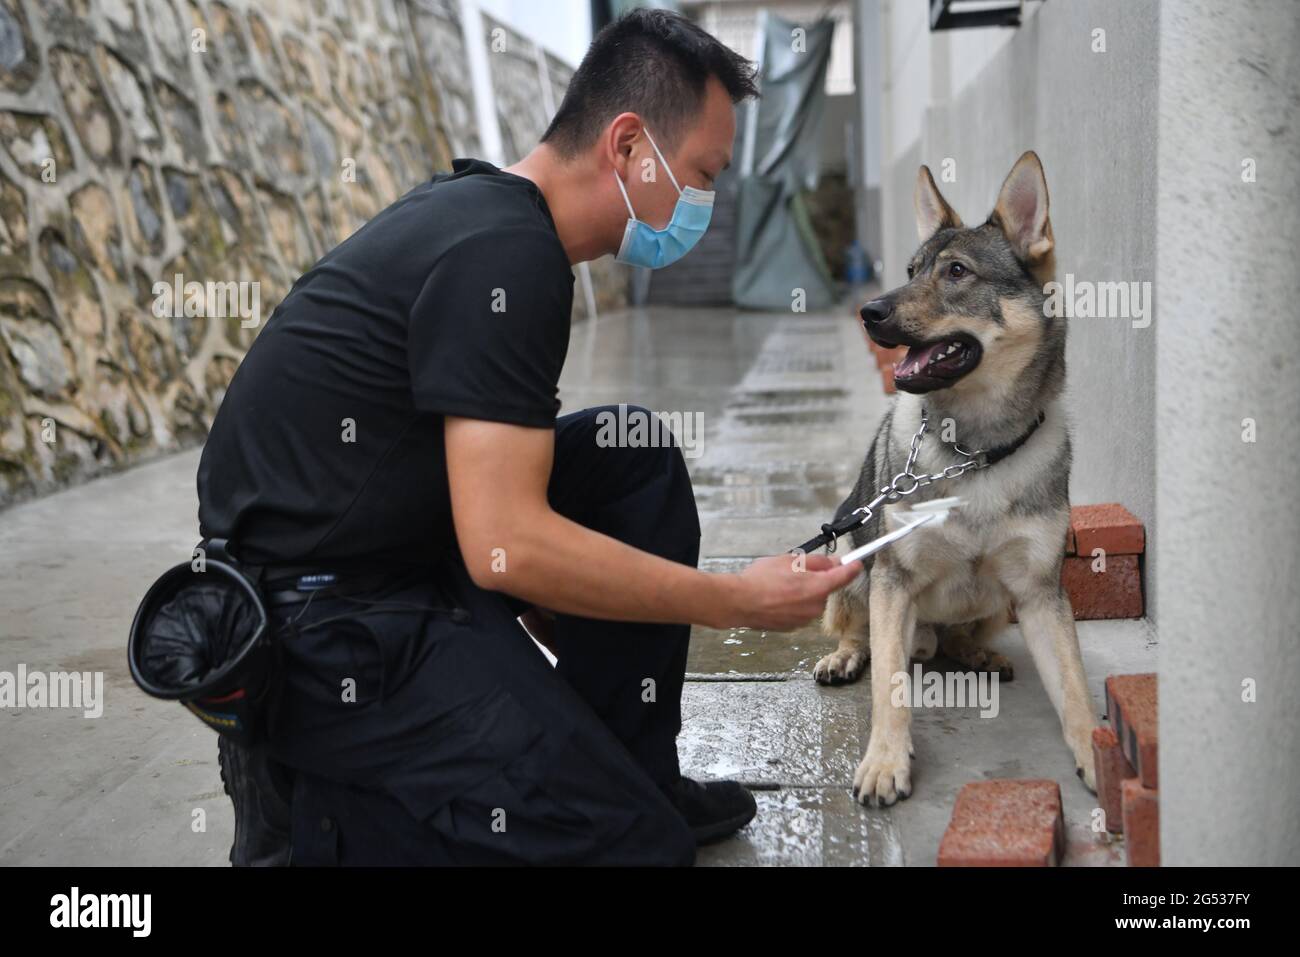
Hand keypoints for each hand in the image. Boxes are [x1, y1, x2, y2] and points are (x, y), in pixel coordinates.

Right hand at [723, 553, 862, 630]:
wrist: (739, 603)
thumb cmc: (760, 580)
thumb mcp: (789, 560)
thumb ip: (815, 562)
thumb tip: (832, 563)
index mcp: (817, 588)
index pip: (844, 577)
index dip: (852, 568)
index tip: (856, 563)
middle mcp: (815, 606)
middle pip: (825, 588)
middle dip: (816, 579)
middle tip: (796, 570)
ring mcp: (804, 619)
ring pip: (811, 600)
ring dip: (803, 591)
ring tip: (780, 584)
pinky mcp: (793, 626)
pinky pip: (800, 610)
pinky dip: (793, 603)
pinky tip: (776, 597)